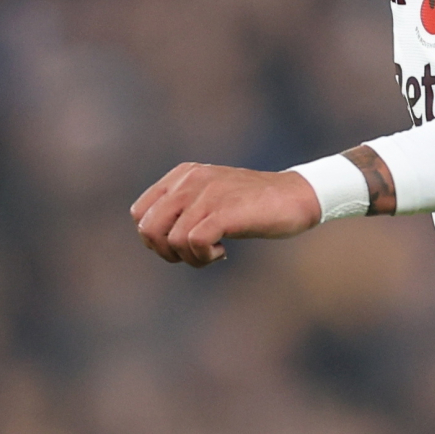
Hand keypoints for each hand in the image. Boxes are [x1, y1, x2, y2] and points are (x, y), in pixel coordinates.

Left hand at [131, 164, 321, 266]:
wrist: (295, 197)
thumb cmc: (253, 205)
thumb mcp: (211, 197)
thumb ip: (183, 208)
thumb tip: (154, 239)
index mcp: (182, 175)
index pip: (140, 212)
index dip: (155, 238)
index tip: (182, 244)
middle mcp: (189, 180)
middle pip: (148, 229)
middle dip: (166, 252)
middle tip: (193, 255)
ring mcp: (206, 194)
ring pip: (171, 240)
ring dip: (191, 258)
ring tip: (214, 253)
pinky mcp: (223, 211)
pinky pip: (193, 243)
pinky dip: (204, 256)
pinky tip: (222, 252)